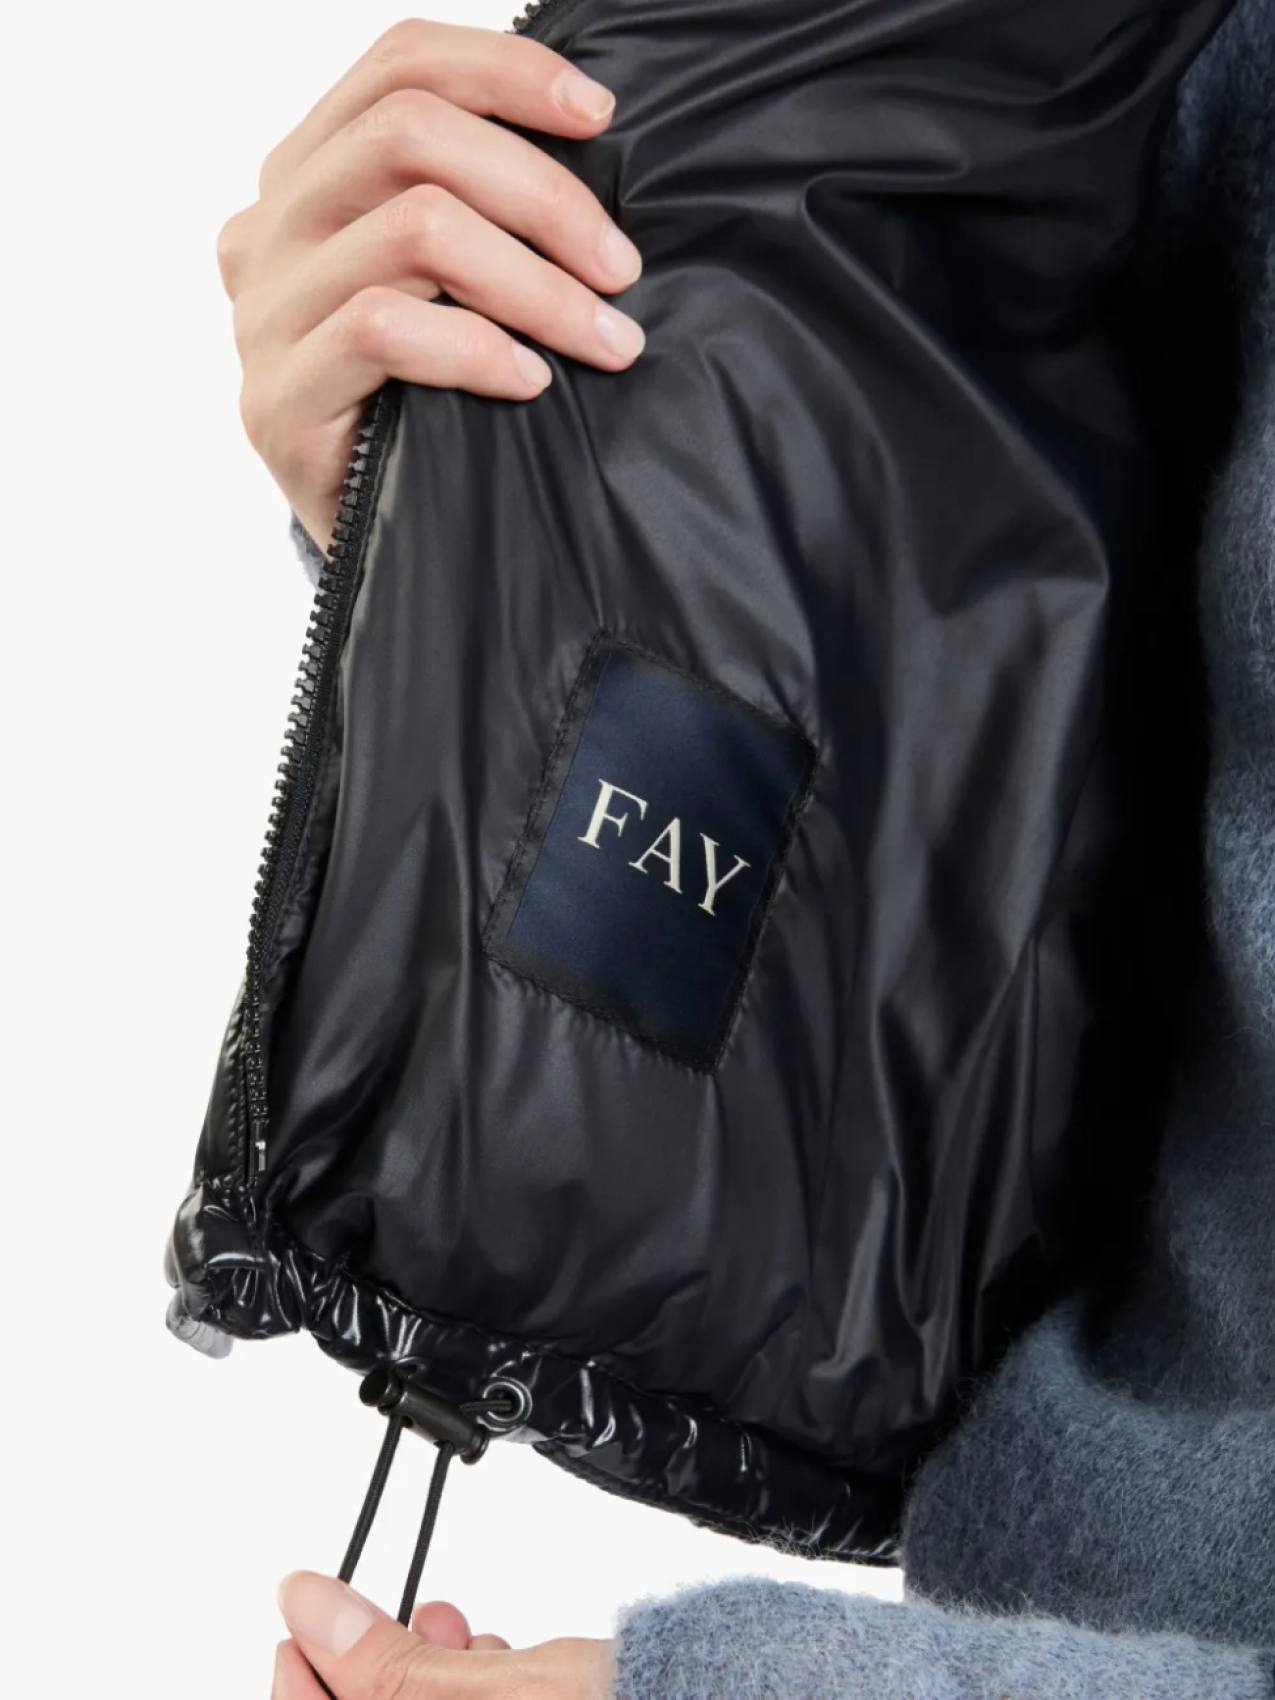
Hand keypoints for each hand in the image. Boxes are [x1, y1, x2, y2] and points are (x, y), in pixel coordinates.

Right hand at [219, 19, 645, 550]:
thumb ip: (477, 205)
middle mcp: (268, 228)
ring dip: (536, 285)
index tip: (599, 114)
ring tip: (605, 339)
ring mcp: (260, 314)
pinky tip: (531, 382)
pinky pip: (386, 329)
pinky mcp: (274, 399)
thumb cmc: (434, 403)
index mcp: (308, 176)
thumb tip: (592, 135)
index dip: (504, 72)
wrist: (386, 546)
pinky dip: (478, 349)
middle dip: (542, 194)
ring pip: (413, 230)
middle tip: (620, 268)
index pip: (398, 66)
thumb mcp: (453, 284)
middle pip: (409, 135)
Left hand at [272, 1571, 615, 1698]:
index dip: (299, 1689)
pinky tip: (487, 1653)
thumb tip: (304, 1606)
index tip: (298, 1625)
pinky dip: (465, 1690)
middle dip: (370, 1673)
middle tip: (376, 1614)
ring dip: (419, 1675)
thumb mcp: (491, 1697)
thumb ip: (387, 1662)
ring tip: (445, 1621)